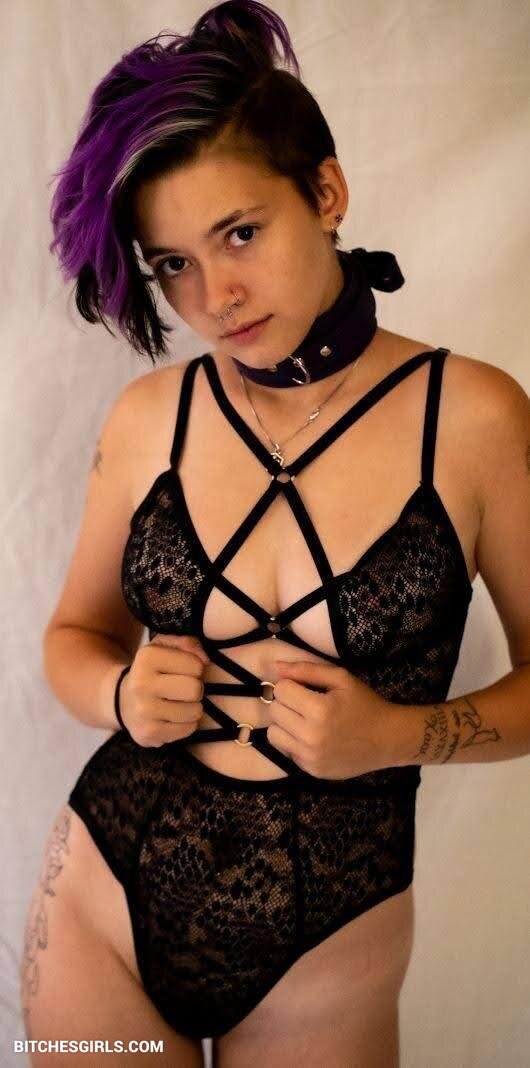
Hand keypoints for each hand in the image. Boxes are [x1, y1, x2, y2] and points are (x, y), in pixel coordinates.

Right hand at [118, 634, 208, 747]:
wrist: (124, 701)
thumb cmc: (153, 671)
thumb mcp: (165, 647)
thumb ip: (188, 643)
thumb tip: (206, 659)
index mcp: (147, 657)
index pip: (196, 665)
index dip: (196, 668)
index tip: (183, 671)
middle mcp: (141, 684)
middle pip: (195, 689)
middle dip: (196, 689)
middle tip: (184, 689)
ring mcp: (144, 711)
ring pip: (195, 711)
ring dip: (192, 707)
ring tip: (179, 703)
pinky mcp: (149, 733)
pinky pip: (188, 729)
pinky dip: (186, 723)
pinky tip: (173, 717)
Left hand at [267, 658, 392, 778]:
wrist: (388, 740)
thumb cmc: (365, 704)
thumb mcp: (341, 679)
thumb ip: (307, 670)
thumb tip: (276, 667)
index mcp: (320, 709)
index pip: (281, 690)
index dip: (291, 685)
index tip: (306, 688)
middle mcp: (311, 736)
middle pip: (274, 711)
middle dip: (287, 703)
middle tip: (306, 704)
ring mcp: (310, 757)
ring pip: (274, 734)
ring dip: (285, 724)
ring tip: (304, 721)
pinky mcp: (312, 771)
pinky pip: (286, 751)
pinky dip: (294, 742)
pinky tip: (312, 738)